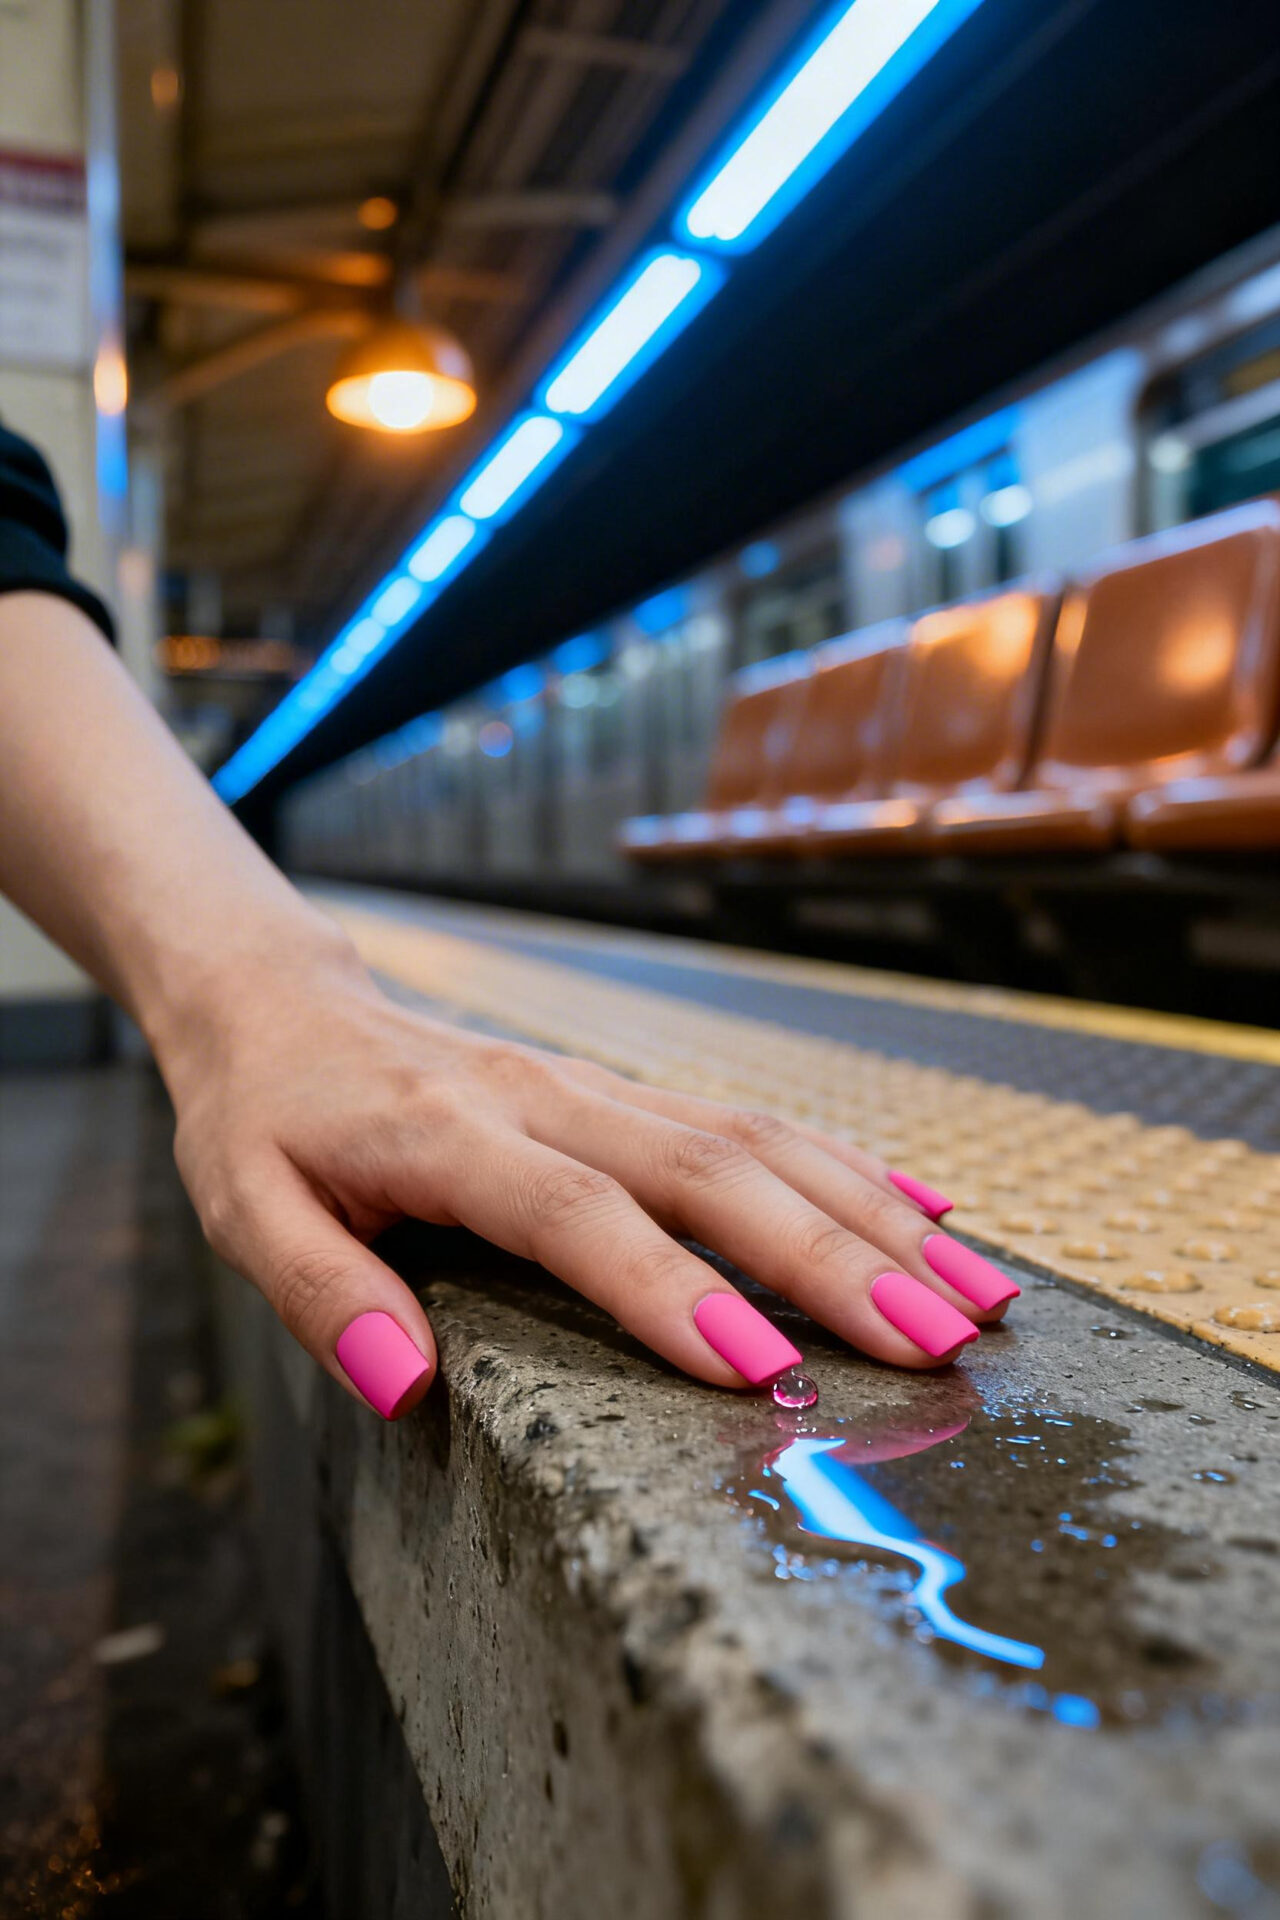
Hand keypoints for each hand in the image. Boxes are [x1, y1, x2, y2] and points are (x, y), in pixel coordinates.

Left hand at [161, 930, 1016, 1418]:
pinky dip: (849, 1167)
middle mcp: (548, 1097)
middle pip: (712, 1169)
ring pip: (759, 1139)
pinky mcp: (627, 1092)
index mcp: (449, 1135)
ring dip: (873, 1216)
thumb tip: (404, 1388)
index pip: (578, 1214)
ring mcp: (600, 1086)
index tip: (764, 1369)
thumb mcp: (246, 1209)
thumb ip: (323, 1294)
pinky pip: (754, 1121)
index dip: (670, 1289)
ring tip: (976, 1295)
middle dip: (834, 1259)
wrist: (284, 1003)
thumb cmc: (266, 1121)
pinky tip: (929, 1212)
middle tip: (938, 1346)